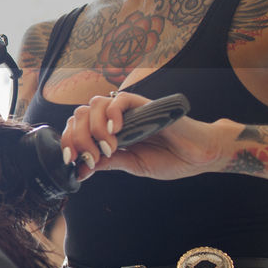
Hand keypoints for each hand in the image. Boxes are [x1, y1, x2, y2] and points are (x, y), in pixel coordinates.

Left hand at [60, 92, 227, 181]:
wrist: (199, 156)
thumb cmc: (170, 159)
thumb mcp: (132, 165)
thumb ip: (108, 163)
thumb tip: (80, 168)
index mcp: (108, 132)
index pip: (76, 128)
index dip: (67, 142)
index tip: (70, 160)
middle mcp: (114, 118)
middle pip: (79, 115)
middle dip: (77, 137)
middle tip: (91, 157)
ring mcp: (128, 111)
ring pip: (94, 105)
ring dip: (94, 128)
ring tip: (108, 147)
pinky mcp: (144, 105)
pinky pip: (120, 99)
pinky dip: (112, 113)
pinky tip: (116, 131)